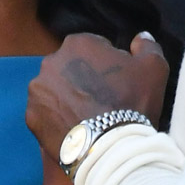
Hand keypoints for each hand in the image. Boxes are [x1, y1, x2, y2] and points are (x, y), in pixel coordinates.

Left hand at [26, 31, 168, 160]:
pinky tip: (75, 129)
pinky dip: (57, 119)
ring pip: (56, 90)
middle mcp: (50, 61)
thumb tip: (140, 36)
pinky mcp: (31, 116)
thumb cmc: (132, 102)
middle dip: (85, 80)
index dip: (110, 66)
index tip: (118, 85)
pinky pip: (46, 113)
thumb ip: (147, 45)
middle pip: (72, 68)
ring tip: (88, 118)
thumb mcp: (153, 68)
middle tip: (104, 102)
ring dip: (69, 98)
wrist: (110, 148)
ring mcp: (37, 90)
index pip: (95, 48)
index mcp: (78, 43)